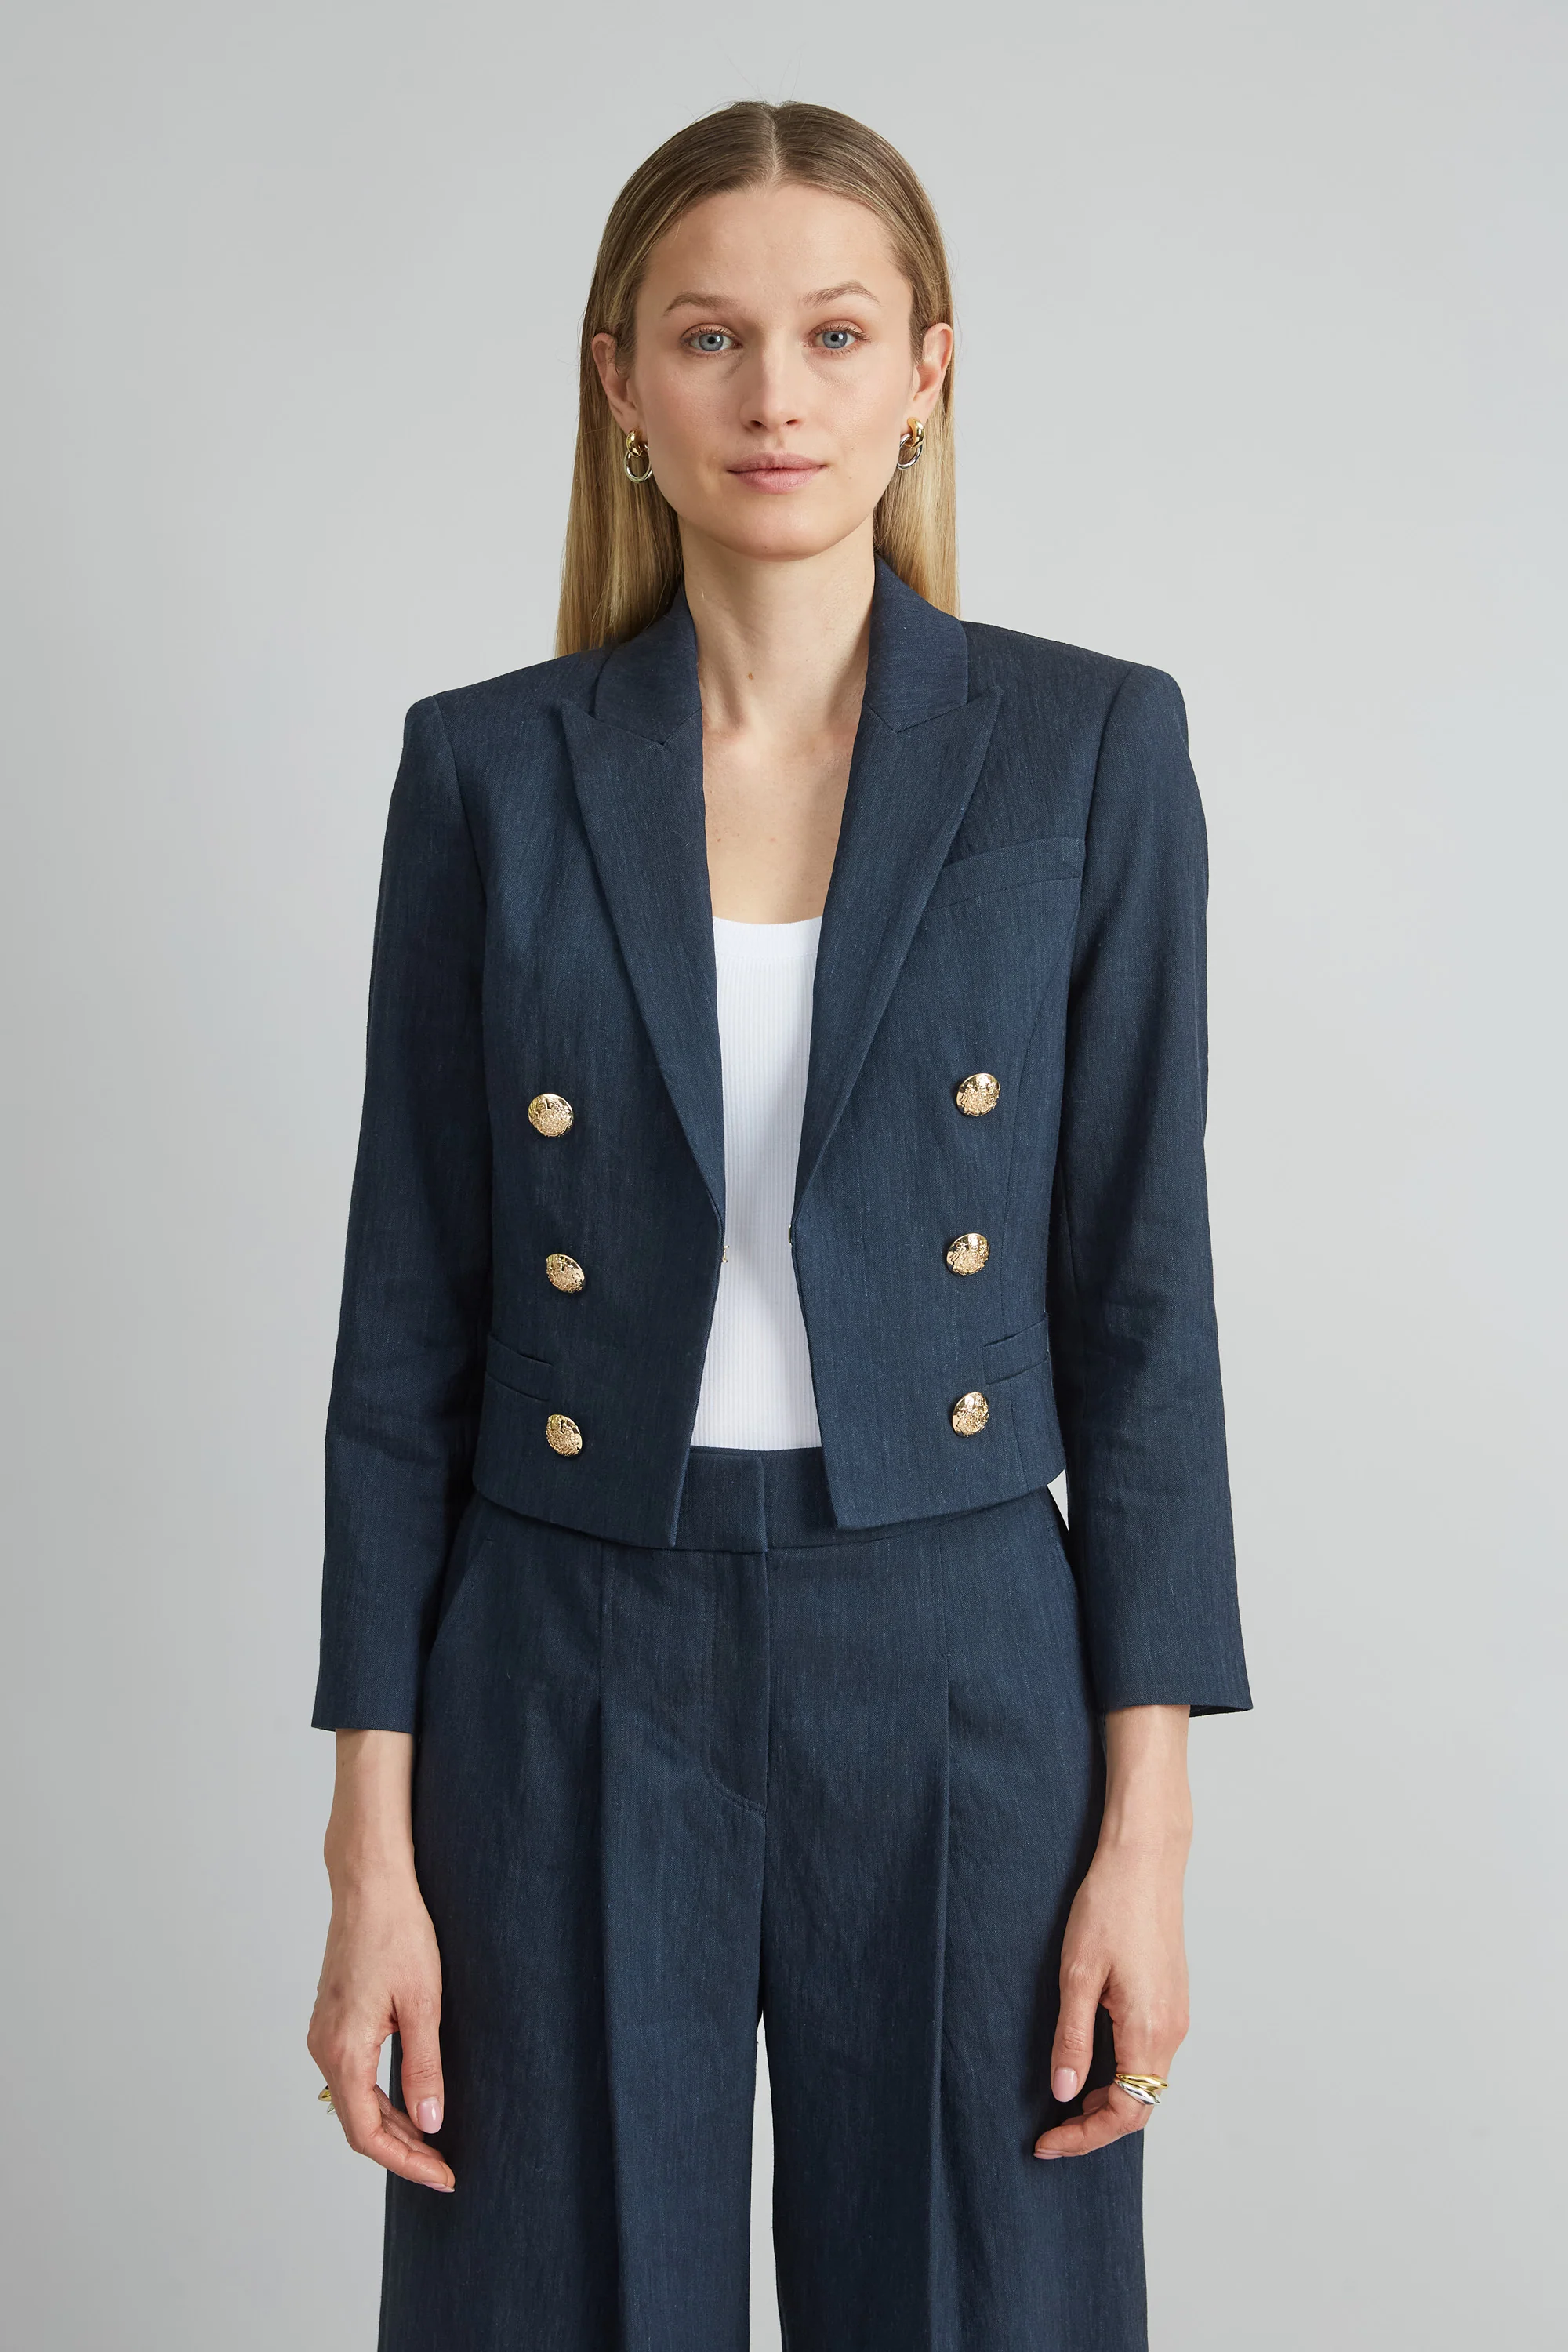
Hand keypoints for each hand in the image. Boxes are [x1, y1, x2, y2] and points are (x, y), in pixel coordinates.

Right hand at [306, 1729, 453, 2191]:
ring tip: (434, 2139)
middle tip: (446, 2164)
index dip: (406, 2162)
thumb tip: (430, 2122)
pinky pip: (353, 2075)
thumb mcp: (423, 2003)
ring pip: (355, 2100)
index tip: (443, 2175)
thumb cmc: (397, 1933)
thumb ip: (424, 2067)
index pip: (368, 2133)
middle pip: (358, 2122)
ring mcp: (324, 2033)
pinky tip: (410, 2098)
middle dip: (403, 2149)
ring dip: (392, 2124)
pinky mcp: (333, 2020)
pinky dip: (380, 2096)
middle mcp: (324, 2047)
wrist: (369, 1884)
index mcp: (343, 2050)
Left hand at [1034, 1704, 1190, 2160]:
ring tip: (1065, 2099)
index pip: (1125, 2112)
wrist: (1145, 1860)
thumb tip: (1064, 2094)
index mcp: (1149, 2030)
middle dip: (1096, 2126)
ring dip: (1110, 2100)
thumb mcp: (1078, 1975)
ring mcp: (1176, 2015)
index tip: (1046, 2143)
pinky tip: (1091, 2061)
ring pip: (1148, 2082)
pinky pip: (1151, 2056)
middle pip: (1141, 2106)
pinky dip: (1123, 2074)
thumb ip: (1072, 2038)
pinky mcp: (1172, 1999)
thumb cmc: (1108, 1908)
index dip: (1084, 2136)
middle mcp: (1172, 2031)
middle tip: (1052, 2131)